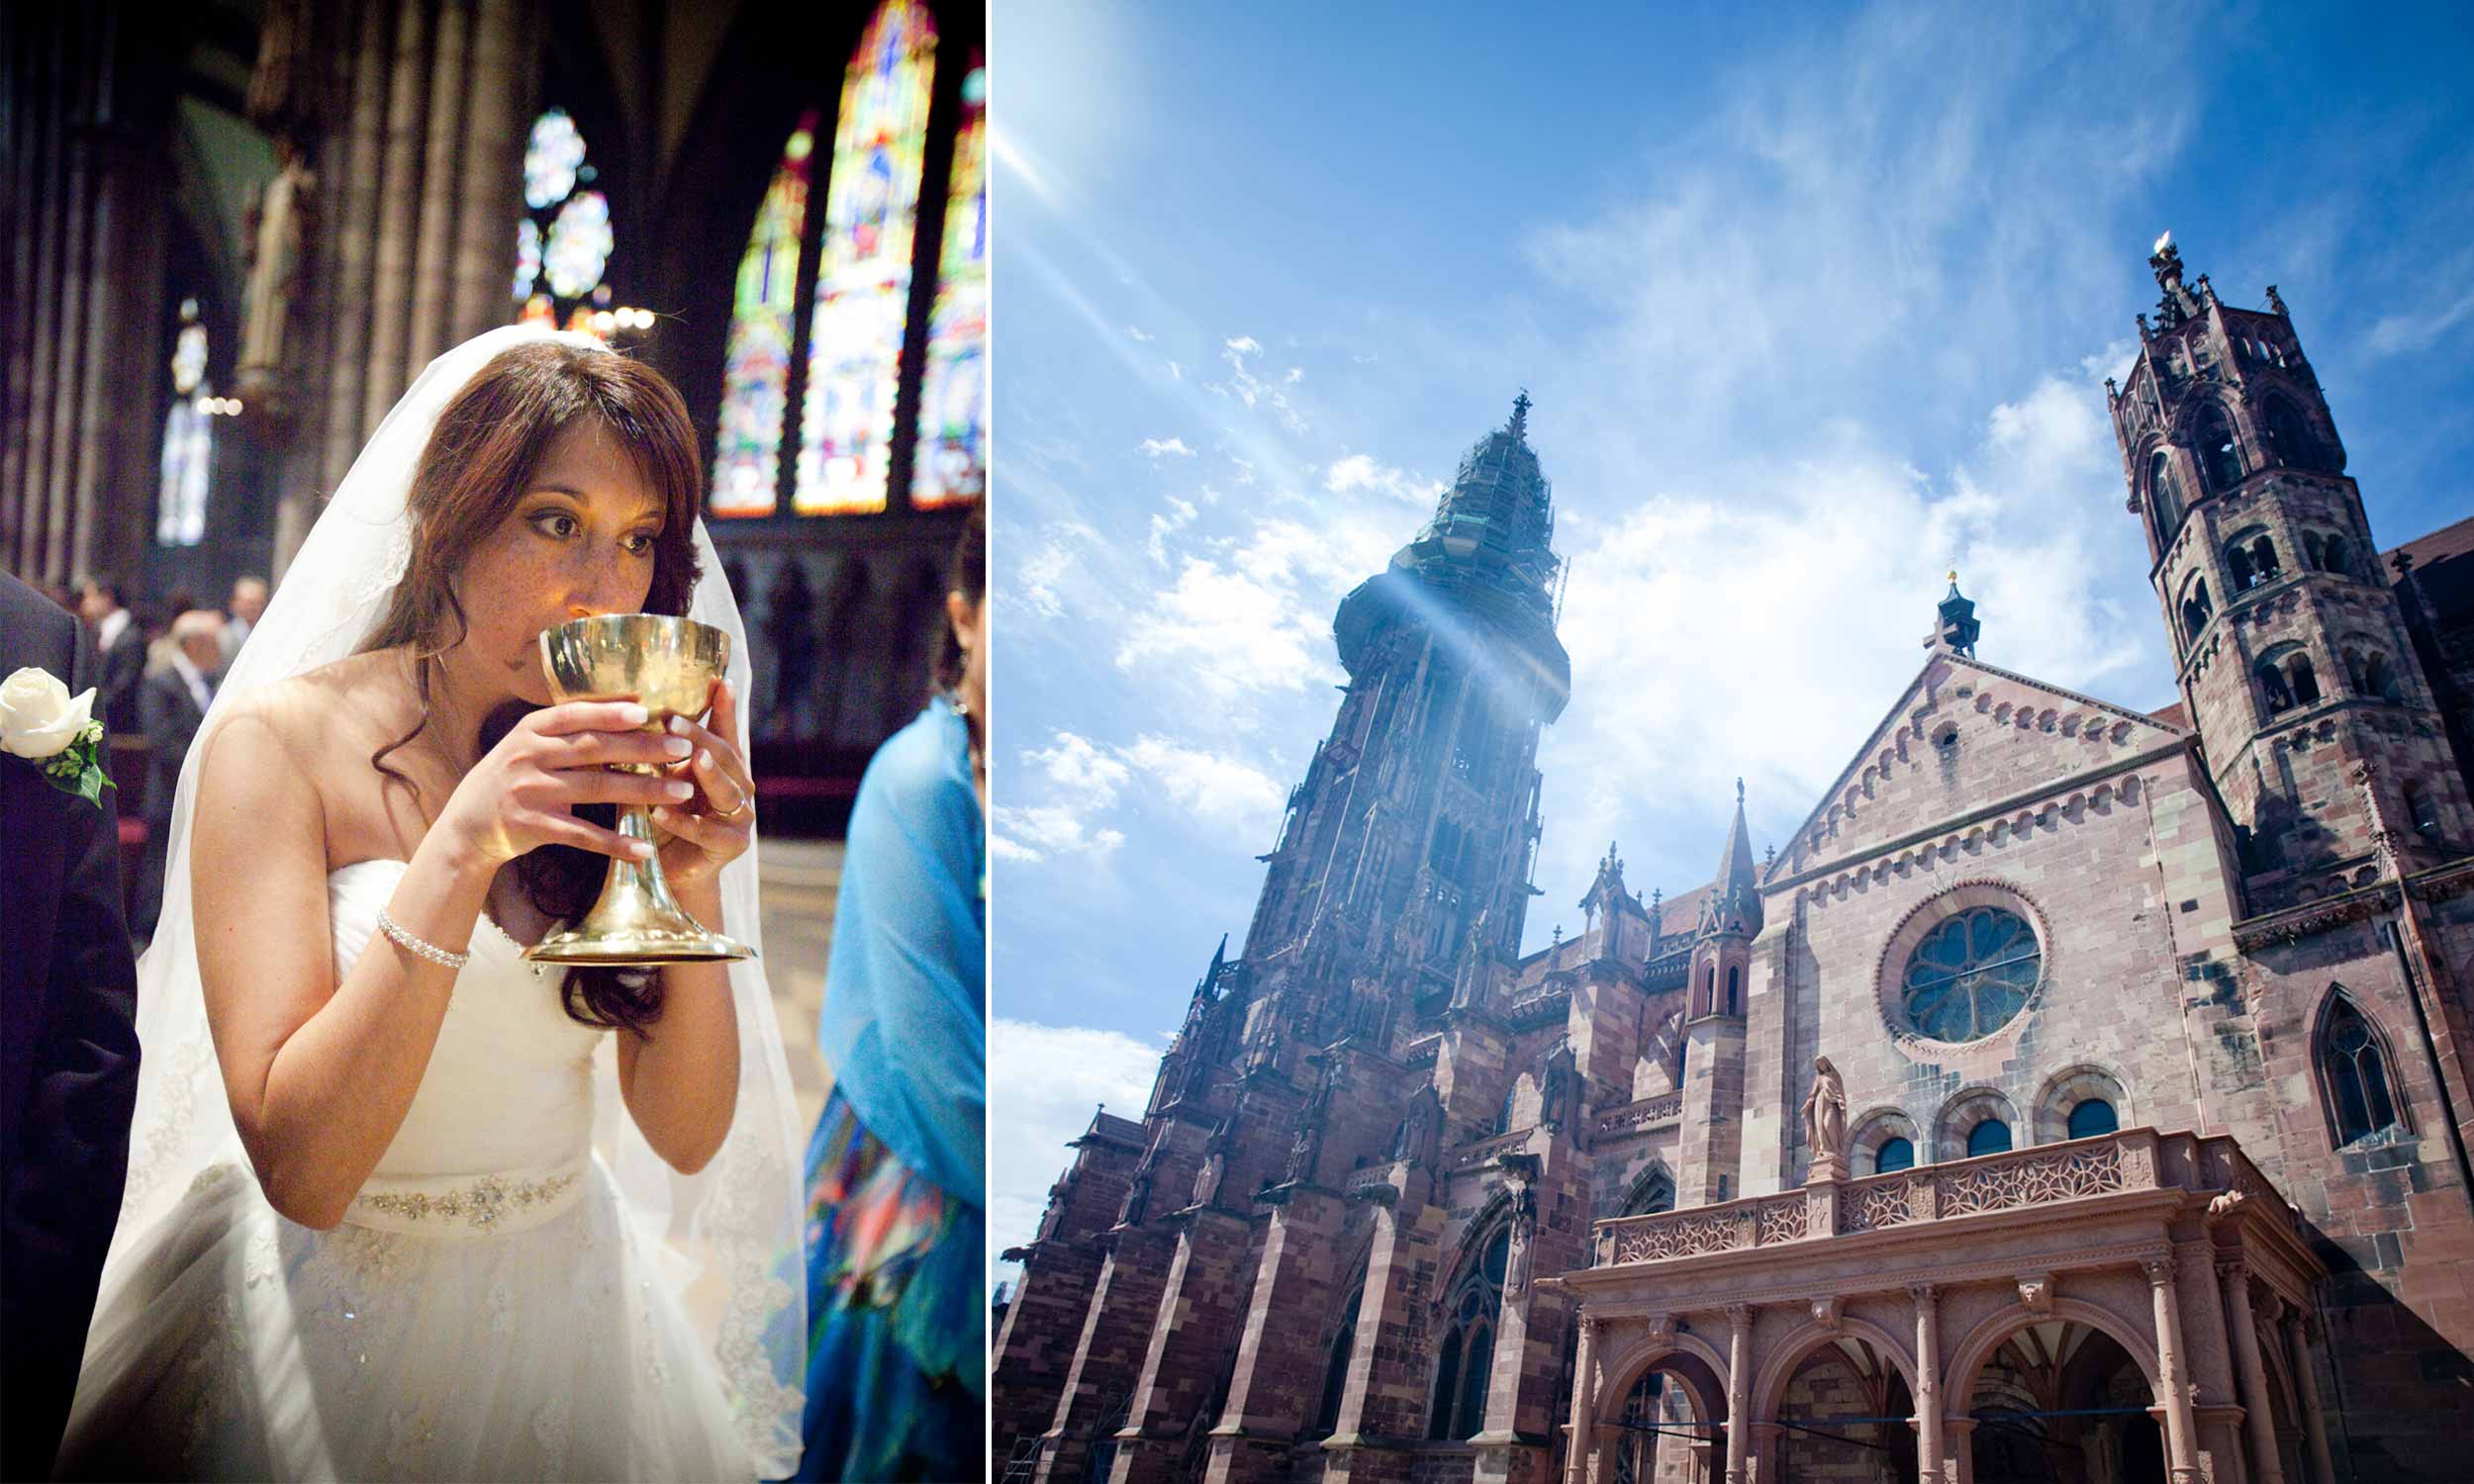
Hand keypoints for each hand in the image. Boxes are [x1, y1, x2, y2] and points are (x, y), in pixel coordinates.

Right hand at [434, 700, 693, 868]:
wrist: (467, 825)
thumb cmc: (512, 775)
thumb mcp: (530, 744)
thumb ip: (569, 729)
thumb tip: (629, 705)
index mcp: (531, 730)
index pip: (575, 715)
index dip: (611, 713)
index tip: (648, 712)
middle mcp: (529, 757)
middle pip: (595, 749)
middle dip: (644, 748)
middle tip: (684, 749)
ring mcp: (531, 792)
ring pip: (598, 789)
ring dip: (645, 791)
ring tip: (683, 792)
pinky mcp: (535, 826)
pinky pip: (584, 835)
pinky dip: (617, 843)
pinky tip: (646, 848)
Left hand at [647, 678, 755, 888]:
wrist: (672, 871)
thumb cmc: (665, 819)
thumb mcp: (660, 780)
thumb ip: (658, 754)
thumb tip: (628, 713)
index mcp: (725, 767)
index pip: (725, 732)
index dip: (724, 709)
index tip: (719, 682)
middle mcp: (740, 787)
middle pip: (725, 756)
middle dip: (702, 737)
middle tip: (674, 721)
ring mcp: (740, 817)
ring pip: (727, 790)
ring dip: (709, 774)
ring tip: (694, 759)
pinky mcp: (732, 845)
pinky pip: (707, 831)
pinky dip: (683, 822)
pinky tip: (660, 813)